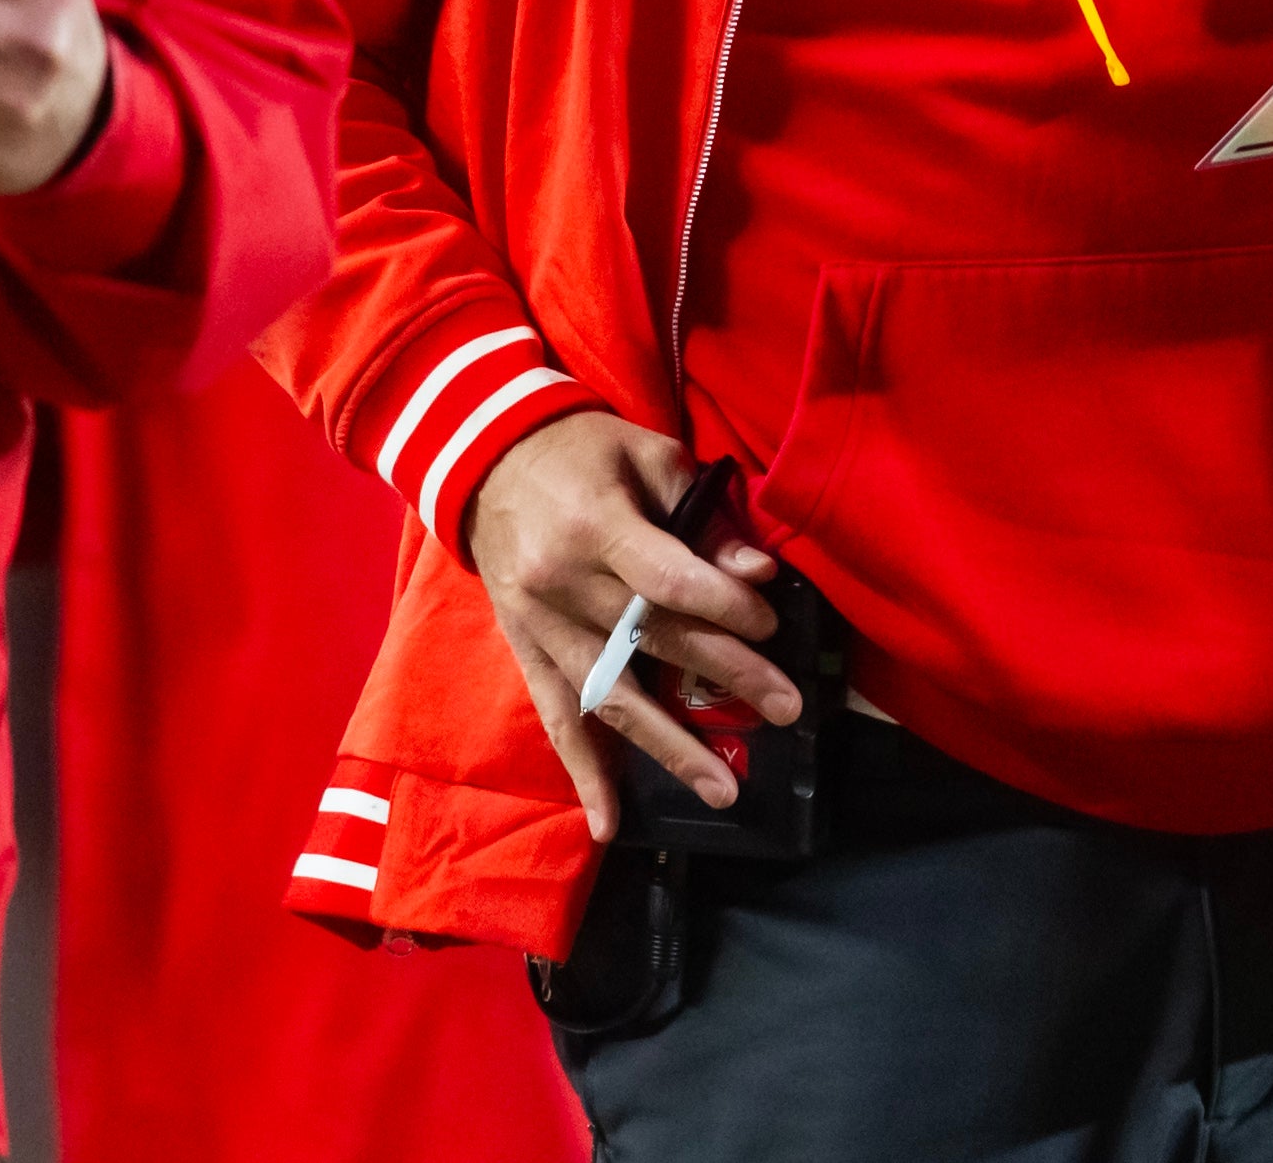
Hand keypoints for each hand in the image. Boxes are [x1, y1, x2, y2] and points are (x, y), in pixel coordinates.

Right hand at [466, 411, 799, 840]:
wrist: (485, 458)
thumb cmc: (582, 450)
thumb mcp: (648, 455)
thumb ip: (700, 517)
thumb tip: (754, 573)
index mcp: (596, 526)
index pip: (667, 581)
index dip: (722, 608)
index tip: (770, 625)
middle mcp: (563, 584)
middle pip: (651, 640)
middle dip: (726, 676)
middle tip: (787, 708)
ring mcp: (540, 625)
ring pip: (610, 694)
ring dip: (669, 745)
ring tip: (724, 786)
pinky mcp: (525, 650)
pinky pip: (555, 717)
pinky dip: (583, 772)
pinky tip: (609, 823)